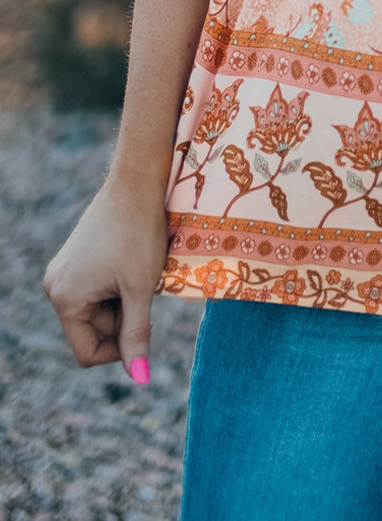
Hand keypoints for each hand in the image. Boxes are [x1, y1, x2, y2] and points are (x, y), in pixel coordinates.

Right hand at [41, 178, 167, 382]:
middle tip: (146, 290)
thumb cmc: (139, 234)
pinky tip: (131, 264)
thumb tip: (140, 377)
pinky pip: (97, 291)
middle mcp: (55, 287)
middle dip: (123, 319)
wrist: (136, 184)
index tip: (146, 324)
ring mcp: (64, 272)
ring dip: (123, 302)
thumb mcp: (140, 288)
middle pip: (94, 331)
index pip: (88, 352)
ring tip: (138, 273)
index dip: (121, 349)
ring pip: (98, 311)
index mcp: (64, 298)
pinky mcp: (75, 260)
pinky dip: (117, 287)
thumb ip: (137, 335)